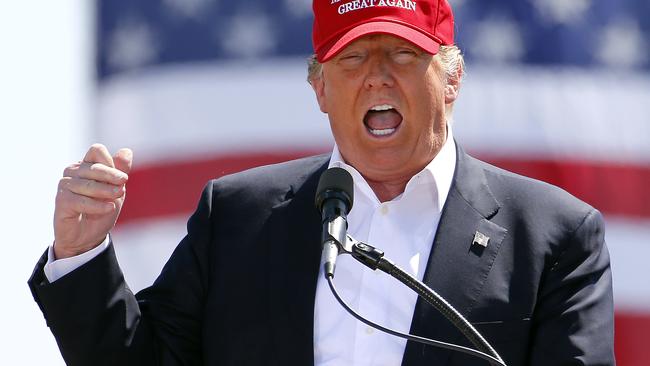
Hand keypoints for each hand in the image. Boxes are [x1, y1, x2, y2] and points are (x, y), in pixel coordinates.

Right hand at [53, 144, 132, 258]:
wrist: (88, 236)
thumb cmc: (101, 209)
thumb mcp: (116, 189)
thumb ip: (121, 170)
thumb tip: (127, 151)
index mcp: (86, 164)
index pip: (97, 151)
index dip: (111, 163)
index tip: (123, 178)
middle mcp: (73, 171)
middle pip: (94, 167)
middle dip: (111, 177)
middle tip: (122, 189)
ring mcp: (65, 185)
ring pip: (88, 184)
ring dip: (106, 192)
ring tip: (116, 199)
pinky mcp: (61, 201)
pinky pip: (80, 201)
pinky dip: (97, 205)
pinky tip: (109, 208)